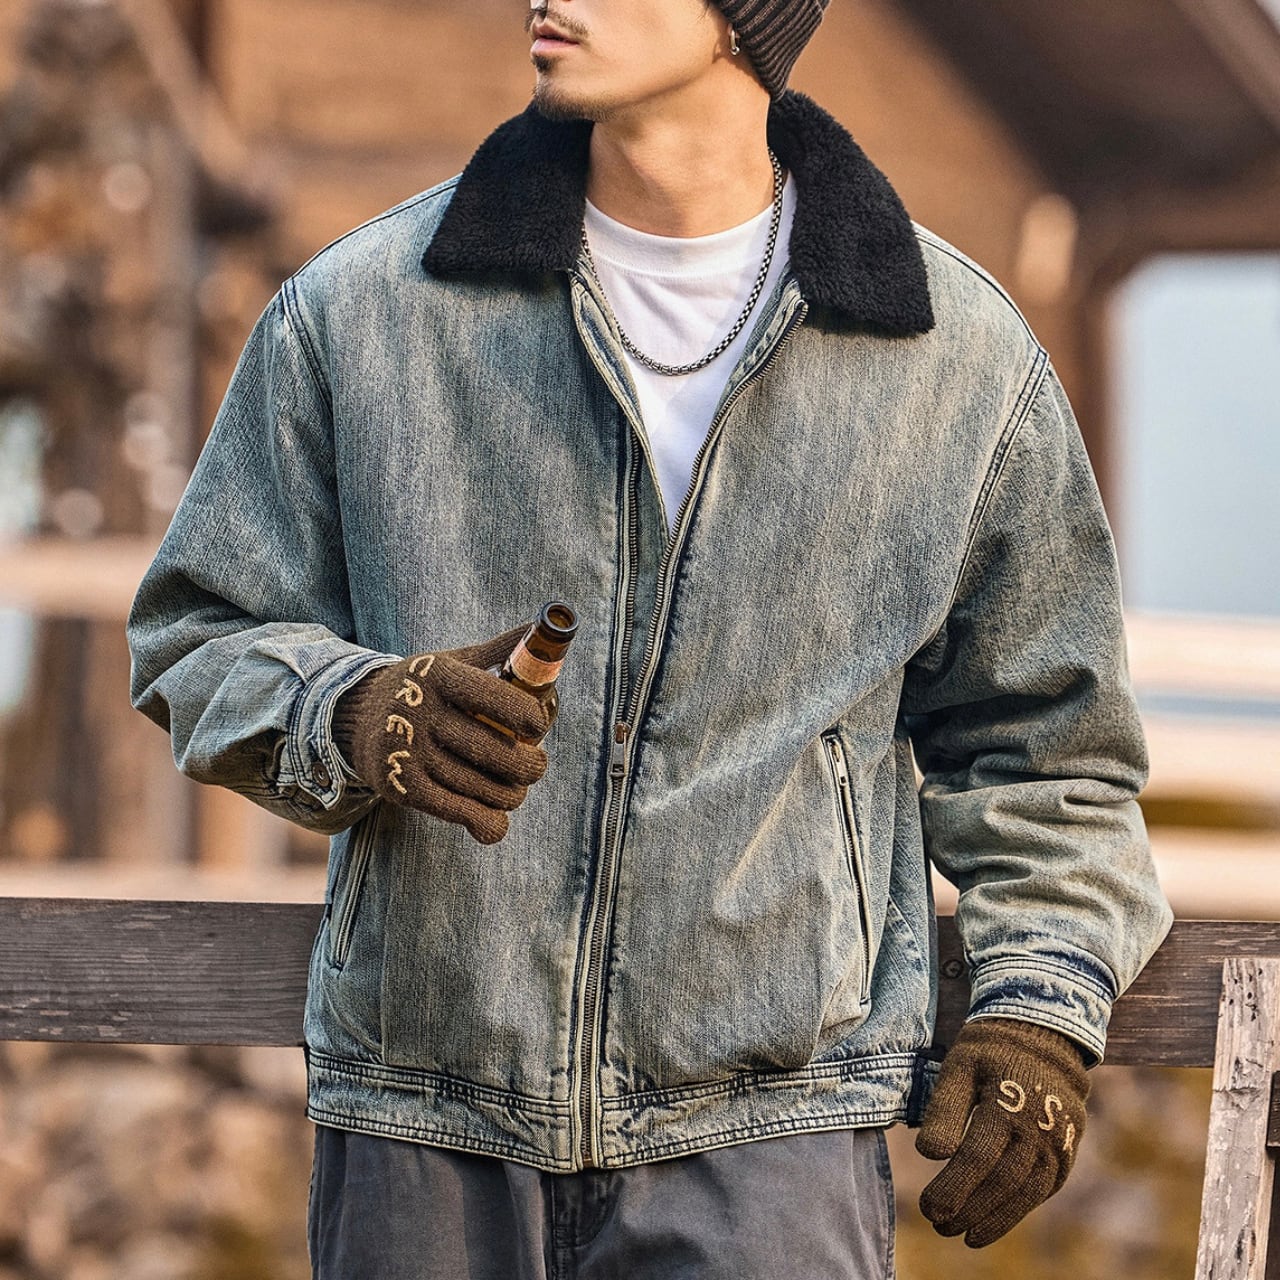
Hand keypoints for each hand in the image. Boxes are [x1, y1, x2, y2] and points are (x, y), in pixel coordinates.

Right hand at [333, 625, 554, 843]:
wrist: (355, 719)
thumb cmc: (423, 689)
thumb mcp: (452, 661)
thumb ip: (499, 651)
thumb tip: (545, 628)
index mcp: (439, 674)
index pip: (495, 695)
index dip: (529, 715)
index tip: (537, 726)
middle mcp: (420, 710)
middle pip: (493, 749)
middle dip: (528, 765)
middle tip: (535, 767)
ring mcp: (408, 750)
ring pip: (480, 785)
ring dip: (510, 795)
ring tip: (516, 790)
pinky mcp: (401, 786)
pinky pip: (455, 811)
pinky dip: (485, 822)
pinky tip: (496, 822)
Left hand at [915, 1017, 1088, 1246]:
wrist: (1043, 1038)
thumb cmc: (990, 1052)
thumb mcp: (960, 1066)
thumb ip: (945, 1109)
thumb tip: (929, 1155)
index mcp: (1007, 1103)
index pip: (976, 1158)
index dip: (952, 1188)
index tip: (928, 1210)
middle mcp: (1038, 1128)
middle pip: (1001, 1182)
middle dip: (968, 1210)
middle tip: (939, 1227)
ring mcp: (1057, 1143)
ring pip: (1026, 1193)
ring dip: (994, 1219)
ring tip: (963, 1235)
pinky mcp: (1067, 1152)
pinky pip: (1044, 1189)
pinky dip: (1018, 1210)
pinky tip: (993, 1221)